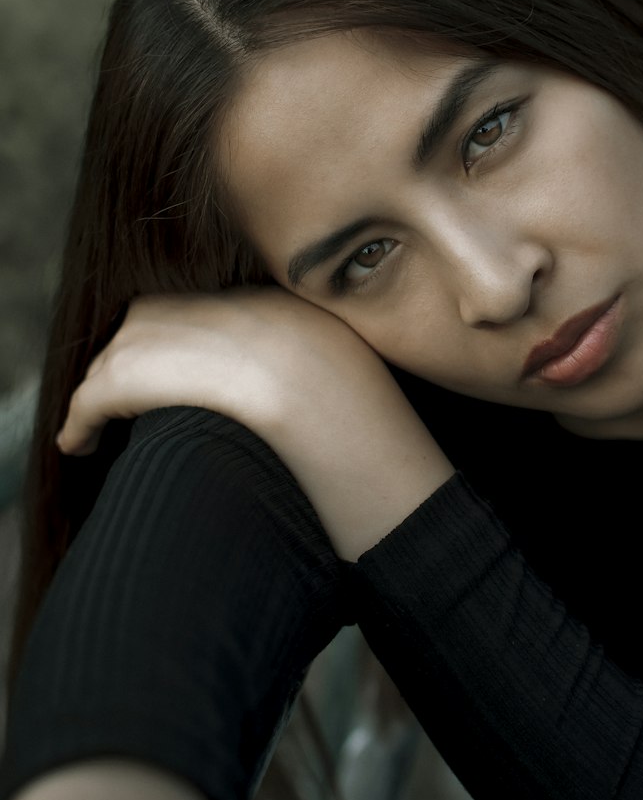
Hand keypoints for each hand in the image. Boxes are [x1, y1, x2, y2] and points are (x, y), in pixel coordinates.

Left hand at [56, 288, 453, 558]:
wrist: (404, 494)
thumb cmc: (386, 469)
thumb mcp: (350, 401)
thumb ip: (306, 379)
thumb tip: (266, 400)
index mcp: (301, 314)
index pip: (205, 305)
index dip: (165, 343)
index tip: (148, 384)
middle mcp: (266, 314)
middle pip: (157, 315)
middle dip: (127, 361)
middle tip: (108, 408)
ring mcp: (234, 344)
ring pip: (127, 346)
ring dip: (101, 391)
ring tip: (87, 433)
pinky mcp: (199, 383)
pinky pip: (112, 383)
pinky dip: (85, 413)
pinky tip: (80, 442)